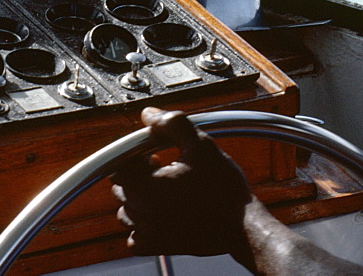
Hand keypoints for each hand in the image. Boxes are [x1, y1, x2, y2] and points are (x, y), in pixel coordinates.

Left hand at [112, 107, 253, 257]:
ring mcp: (148, 234)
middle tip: (165, 167)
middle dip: (138, 174)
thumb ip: (172, 124)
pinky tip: (164, 213)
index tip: (154, 153)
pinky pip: (136, 237)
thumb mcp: (201, 144)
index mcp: (145, 187)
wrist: (242, 226)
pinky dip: (144, 225)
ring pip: (127, 211)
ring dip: (140, 198)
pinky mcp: (158, 247)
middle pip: (121, 187)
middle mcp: (141, 213)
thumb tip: (149, 114)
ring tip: (168, 190)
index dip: (135, 155)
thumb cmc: (223, 188)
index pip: (119, 166)